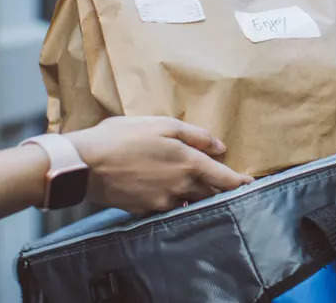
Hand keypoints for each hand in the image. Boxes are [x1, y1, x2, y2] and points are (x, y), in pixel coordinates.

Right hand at [64, 116, 252, 213]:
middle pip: (210, 194)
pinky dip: (173, 202)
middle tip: (220, 185)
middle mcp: (181, 186)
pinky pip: (168, 209)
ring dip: (196, 197)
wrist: (85, 164)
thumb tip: (220, 147)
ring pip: (191, 203)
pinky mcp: (147, 211)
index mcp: (188, 162)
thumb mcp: (158, 124)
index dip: (240, 182)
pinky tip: (164, 193)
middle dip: (217, 190)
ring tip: (192, 189)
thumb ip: (193, 135)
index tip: (249, 184)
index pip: (225, 179)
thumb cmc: (120, 137)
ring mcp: (164, 201)